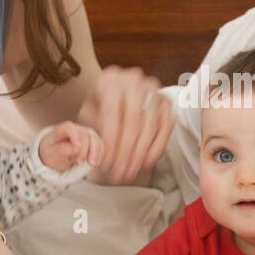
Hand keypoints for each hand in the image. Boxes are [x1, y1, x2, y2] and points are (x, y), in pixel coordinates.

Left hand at [38, 120, 103, 173]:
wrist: (55, 155)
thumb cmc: (52, 153)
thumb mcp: (52, 154)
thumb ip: (63, 150)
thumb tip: (76, 148)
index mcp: (62, 130)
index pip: (70, 128)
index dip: (75, 136)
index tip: (77, 148)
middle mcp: (76, 129)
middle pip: (85, 134)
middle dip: (85, 149)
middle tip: (78, 162)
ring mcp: (86, 133)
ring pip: (95, 139)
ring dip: (95, 152)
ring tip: (91, 164)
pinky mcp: (93, 140)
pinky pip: (100, 145)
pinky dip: (99, 154)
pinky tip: (95, 163)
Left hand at [77, 66, 172, 184]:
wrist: (118, 90)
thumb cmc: (101, 104)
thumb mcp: (88, 114)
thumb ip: (91, 131)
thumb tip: (97, 155)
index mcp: (110, 81)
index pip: (112, 115)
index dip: (110, 143)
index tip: (106, 164)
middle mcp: (134, 81)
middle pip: (133, 121)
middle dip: (126, 152)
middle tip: (120, 173)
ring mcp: (153, 90)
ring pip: (151, 125)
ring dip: (140, 154)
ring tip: (130, 172)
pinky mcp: (166, 101)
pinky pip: (166, 127)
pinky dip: (157, 147)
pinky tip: (146, 162)